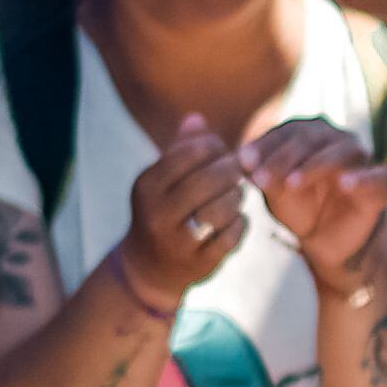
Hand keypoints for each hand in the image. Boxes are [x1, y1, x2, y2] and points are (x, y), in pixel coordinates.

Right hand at [119, 117, 247, 306]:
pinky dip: (240, 224)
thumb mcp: (161, 181)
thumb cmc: (162, 211)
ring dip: (236, 198)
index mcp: (147, 187)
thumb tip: (197, 118)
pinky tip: (236, 218)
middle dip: (231, 171)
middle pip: (208, 180)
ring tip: (237, 194)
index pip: (188, 153)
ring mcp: (178, 242)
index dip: (213, 147)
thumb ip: (180, 148)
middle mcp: (157, 214)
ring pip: (221, 210)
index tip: (222, 151)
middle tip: (239, 170)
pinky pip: (231, 236)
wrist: (149, 268)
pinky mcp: (199, 264)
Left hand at [241, 117, 386, 291]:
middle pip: (312, 137)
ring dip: (314, 165)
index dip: (266, 144)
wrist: (325, 244)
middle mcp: (338, 140)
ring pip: (341, 151)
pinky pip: (376, 176)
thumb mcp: (276, 193)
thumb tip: (243, 160)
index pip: (289, 130)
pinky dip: (361, 178)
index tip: (243, 162)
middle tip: (261, 178)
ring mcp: (361, 161)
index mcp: (312, 134)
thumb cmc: (299, 210)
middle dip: (283, 157)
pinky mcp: (380, 184)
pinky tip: (344, 184)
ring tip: (292, 184)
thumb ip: (265, 175)